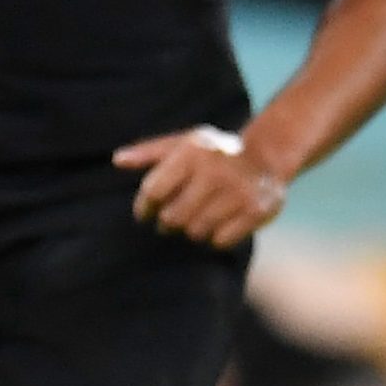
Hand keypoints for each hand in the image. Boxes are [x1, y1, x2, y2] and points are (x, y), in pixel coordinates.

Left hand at [113, 126, 287, 247]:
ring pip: (195, 232)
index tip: (145, 214)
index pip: (153, 192)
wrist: (268, 154)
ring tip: (199, 217)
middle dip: (168, 223)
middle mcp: (216, 170)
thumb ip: (149, 153)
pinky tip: (220, 223)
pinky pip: (220, 241)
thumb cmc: (214, 153)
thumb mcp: (183, 144)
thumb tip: (117, 160)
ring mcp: (238, 191)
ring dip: (193, 229)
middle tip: (173, 219)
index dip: (144, 208)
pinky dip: (216, 238)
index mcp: (193, 151)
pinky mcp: (256, 211)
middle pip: (173, 218)